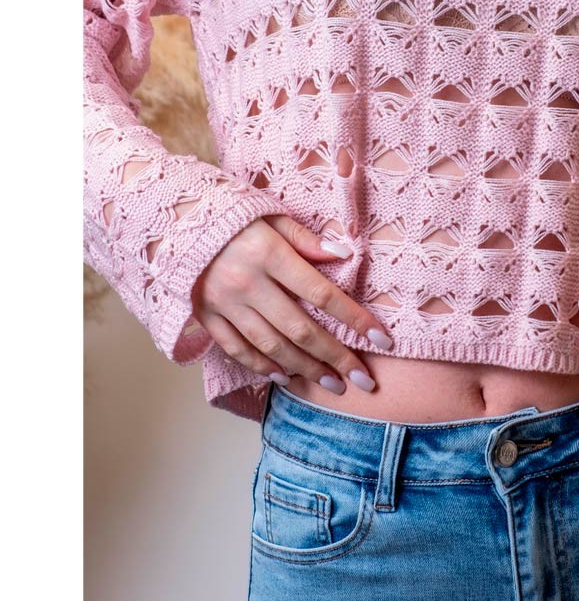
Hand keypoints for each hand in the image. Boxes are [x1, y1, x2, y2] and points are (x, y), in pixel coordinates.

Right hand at [190, 215, 393, 393]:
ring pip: (272, 345)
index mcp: (270, 254)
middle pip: (300, 329)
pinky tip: (285, 377)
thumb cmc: (234, 217)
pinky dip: (262, 366)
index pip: (323, 293)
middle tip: (363, 381)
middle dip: (336, 357)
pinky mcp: (207, 316)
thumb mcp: (272, 216)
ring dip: (305, 369)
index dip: (355, 319)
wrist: (173, 222)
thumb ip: (307, 239)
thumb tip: (345, 254)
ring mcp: (225, 304)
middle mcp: (249, 284)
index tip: (383, 340)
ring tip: (332, 385)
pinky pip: (237, 349)